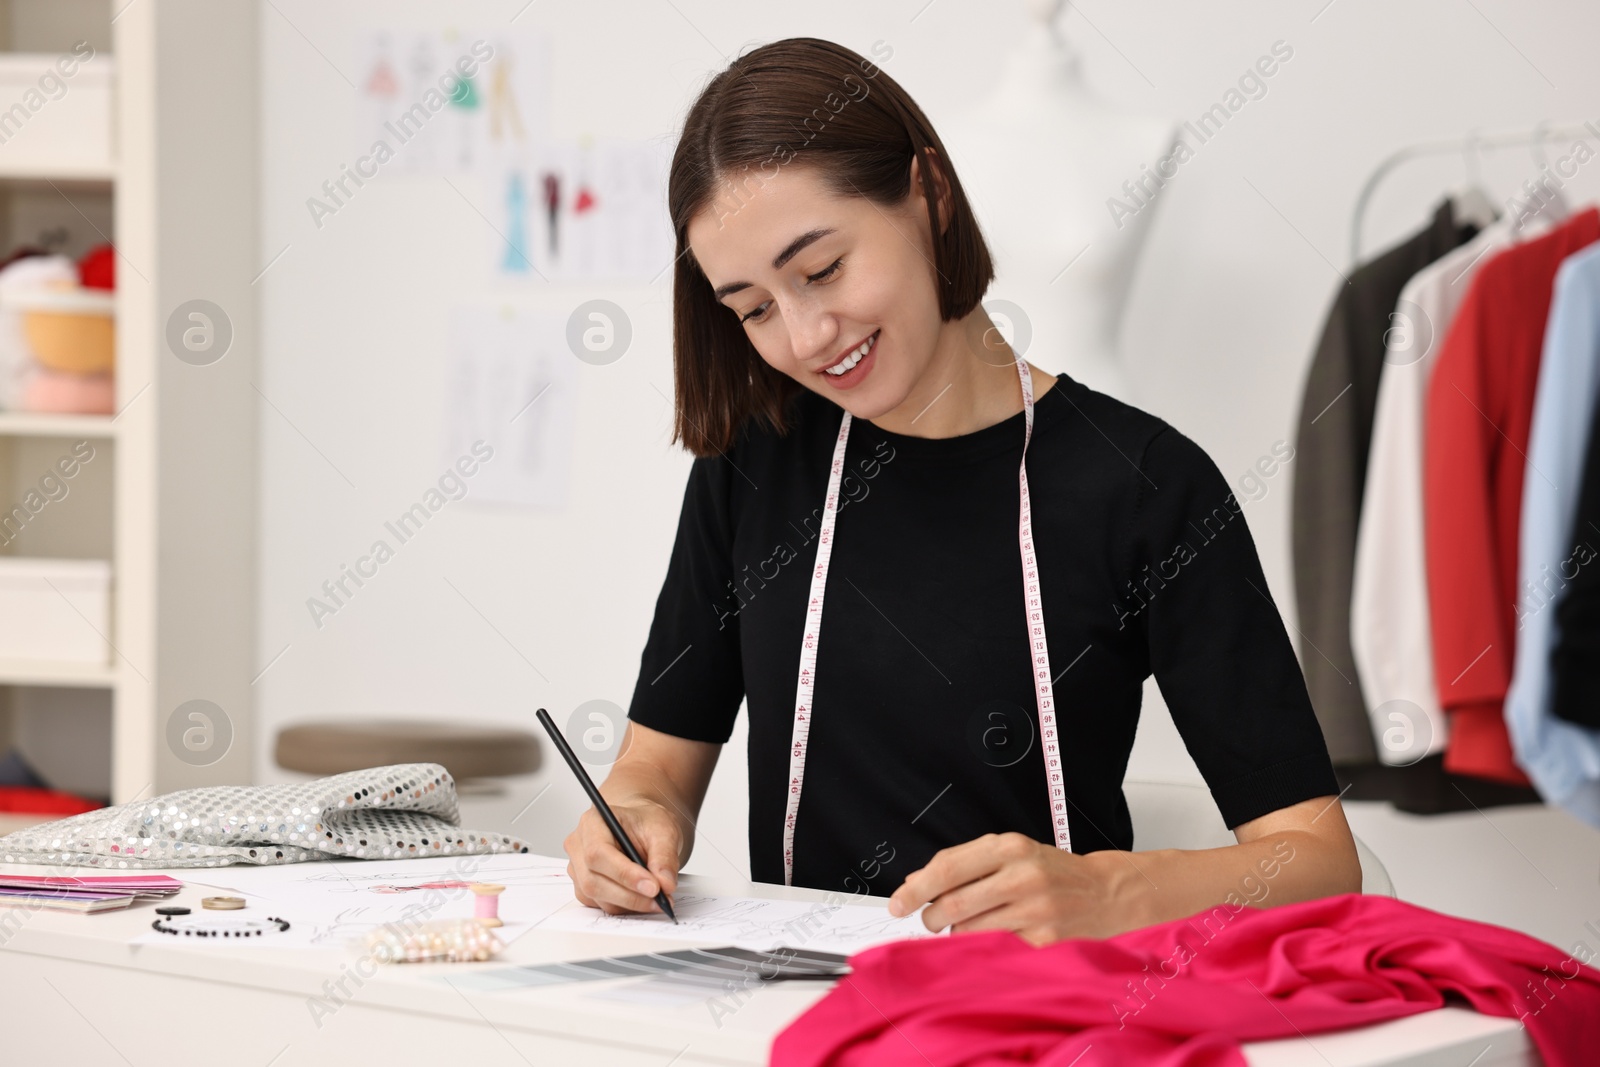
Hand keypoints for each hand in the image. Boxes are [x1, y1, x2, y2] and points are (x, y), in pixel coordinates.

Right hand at [563, 798, 682, 915]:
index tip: (653, 887)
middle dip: (630, 895)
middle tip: (660, 900)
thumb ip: (665, 856)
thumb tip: (665, 884)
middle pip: (593, 880)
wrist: (642, 828)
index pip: (598, 853)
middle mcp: (579, 846)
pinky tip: (643, 898)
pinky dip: (625, 906)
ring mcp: (578, 868)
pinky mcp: (584, 887)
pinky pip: (601, 904)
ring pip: (597, 896)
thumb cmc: (646, 823)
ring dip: (630, 903)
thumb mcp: (664, 830)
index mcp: (593, 822)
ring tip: (657, 899)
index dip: (624, 874)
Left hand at [886, 832, 1131, 944]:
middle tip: (928, 921)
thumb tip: (916, 884)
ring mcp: (1036, 910)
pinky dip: (984, 947)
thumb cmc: (1051, 873)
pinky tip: (993, 937)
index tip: (898, 903)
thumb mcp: (1011, 853)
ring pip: (969, 931)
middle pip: (952, 904)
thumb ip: (965, 863)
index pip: (947, 868)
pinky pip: (995, 949)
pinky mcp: (1045, 940)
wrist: (1106, 893)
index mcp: (1010, 847)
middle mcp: (1023, 875)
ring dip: (957, 933)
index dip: (916, 889)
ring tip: (969, 925)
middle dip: (930, 917)